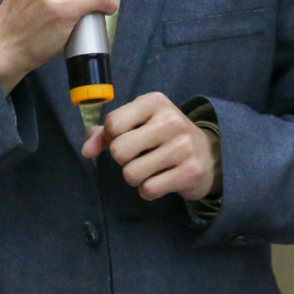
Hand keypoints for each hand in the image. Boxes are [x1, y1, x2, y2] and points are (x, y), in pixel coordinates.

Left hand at [81, 92, 217, 201]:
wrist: (207, 153)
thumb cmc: (162, 136)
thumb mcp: (136, 124)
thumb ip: (105, 134)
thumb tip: (86, 151)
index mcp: (154, 102)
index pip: (113, 124)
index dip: (112, 137)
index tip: (126, 138)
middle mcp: (171, 120)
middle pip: (119, 151)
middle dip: (122, 160)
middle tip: (138, 156)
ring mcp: (183, 146)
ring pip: (131, 173)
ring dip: (134, 178)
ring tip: (149, 169)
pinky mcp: (190, 171)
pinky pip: (148, 190)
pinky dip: (147, 191)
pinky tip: (160, 180)